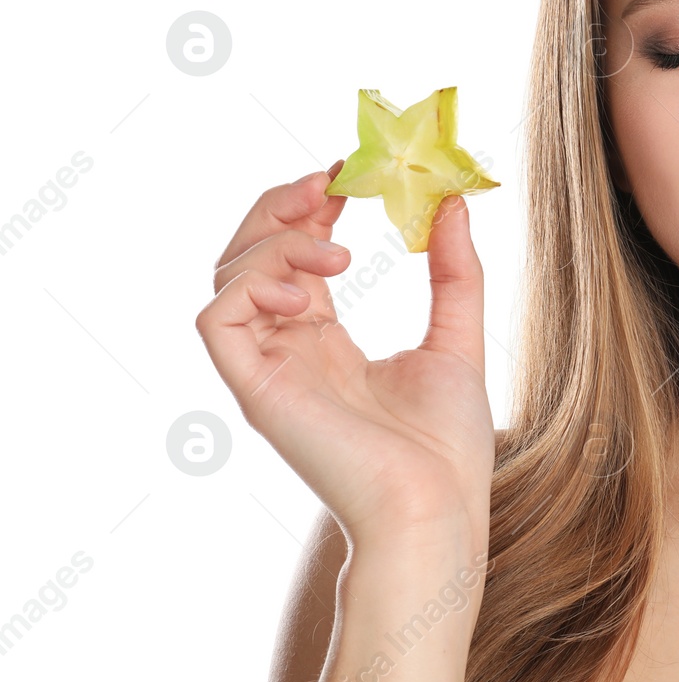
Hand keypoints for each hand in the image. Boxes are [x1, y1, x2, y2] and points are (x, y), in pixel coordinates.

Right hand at [194, 162, 494, 548]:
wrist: (438, 509)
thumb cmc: (447, 448)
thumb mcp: (458, 339)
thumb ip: (455, 272)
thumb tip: (454, 202)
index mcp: (327, 343)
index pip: (296, 257)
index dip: (314, 206)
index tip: (351, 172)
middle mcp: (288, 352)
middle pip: (250, 254)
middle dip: (281, 206)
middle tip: (330, 183)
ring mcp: (268, 370)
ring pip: (228, 276)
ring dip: (277, 242)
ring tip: (338, 253)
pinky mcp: (255, 390)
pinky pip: (216, 319)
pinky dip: (252, 287)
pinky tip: (308, 297)